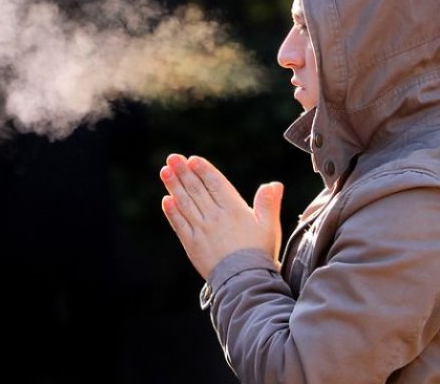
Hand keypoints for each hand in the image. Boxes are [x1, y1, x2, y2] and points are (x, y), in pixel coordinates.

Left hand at [159, 153, 282, 279]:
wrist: (245, 281)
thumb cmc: (260, 252)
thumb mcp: (269, 226)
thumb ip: (268, 203)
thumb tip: (274, 184)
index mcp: (233, 210)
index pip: (215, 184)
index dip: (203, 170)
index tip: (192, 159)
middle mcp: (215, 217)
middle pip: (196, 190)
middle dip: (184, 172)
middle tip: (172, 158)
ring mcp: (201, 230)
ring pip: (185, 204)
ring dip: (174, 187)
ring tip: (165, 172)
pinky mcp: (192, 245)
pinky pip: (179, 225)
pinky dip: (172, 212)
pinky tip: (166, 201)